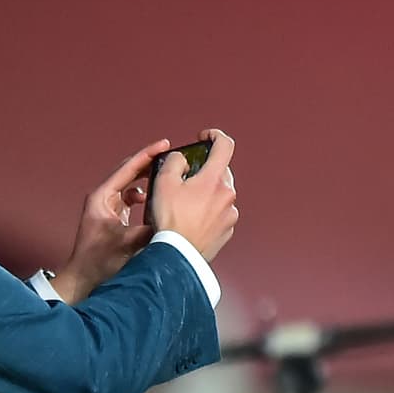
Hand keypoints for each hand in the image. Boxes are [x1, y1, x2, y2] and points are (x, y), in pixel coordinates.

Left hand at [53, 138, 166, 302]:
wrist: (82, 281)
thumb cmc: (98, 263)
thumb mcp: (128, 244)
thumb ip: (151, 229)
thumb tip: (175, 219)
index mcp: (102, 197)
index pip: (128, 168)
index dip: (148, 154)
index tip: (164, 144)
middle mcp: (103, 198)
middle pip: (129, 171)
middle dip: (150, 162)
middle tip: (171, 156)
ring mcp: (107, 206)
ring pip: (131, 184)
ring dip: (148, 178)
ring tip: (167, 175)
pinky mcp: (113, 216)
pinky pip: (131, 198)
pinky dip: (145, 195)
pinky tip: (156, 201)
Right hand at [147, 128, 237, 260]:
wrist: (177, 256)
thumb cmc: (170, 221)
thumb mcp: (163, 183)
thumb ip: (175, 162)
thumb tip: (183, 159)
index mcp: (215, 179)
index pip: (225, 145)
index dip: (215, 136)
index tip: (204, 137)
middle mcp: (228, 195)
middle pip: (220, 171)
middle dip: (205, 170)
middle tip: (186, 178)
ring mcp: (230, 214)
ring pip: (220, 193)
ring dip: (206, 192)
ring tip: (185, 203)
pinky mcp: (227, 230)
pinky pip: (220, 213)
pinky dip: (208, 211)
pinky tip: (191, 219)